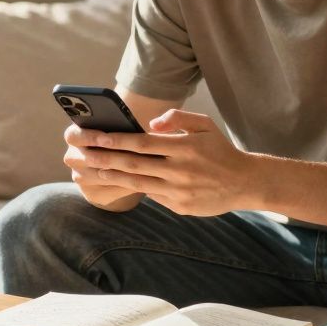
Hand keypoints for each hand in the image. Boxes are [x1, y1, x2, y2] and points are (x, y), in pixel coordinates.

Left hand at [66, 109, 260, 216]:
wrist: (244, 182)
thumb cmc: (220, 150)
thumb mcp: (204, 125)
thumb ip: (177, 118)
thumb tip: (151, 124)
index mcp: (184, 147)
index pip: (142, 143)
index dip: (117, 140)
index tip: (96, 137)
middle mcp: (180, 170)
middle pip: (134, 165)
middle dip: (105, 159)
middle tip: (82, 155)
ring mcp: (179, 191)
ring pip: (138, 184)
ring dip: (113, 177)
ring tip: (92, 171)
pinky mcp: (180, 207)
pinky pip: (152, 196)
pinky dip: (134, 189)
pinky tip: (117, 183)